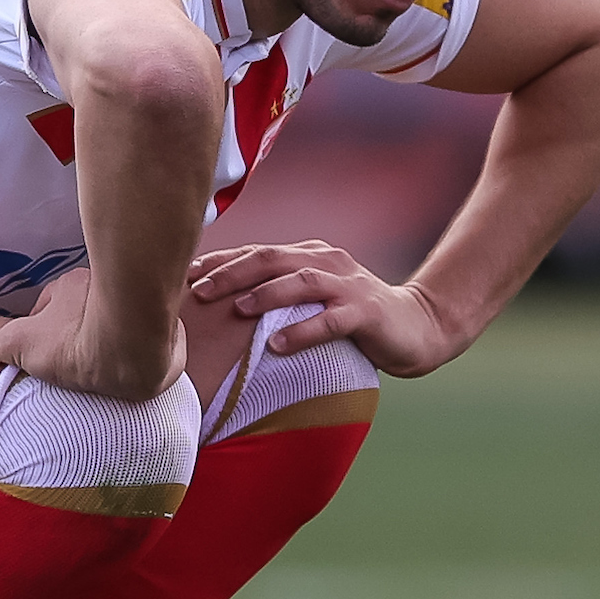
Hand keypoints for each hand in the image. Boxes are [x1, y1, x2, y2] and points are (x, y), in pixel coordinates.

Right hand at [0, 267, 185, 399]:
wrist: (135, 348)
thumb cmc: (75, 340)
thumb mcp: (19, 345)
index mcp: (73, 289)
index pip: (53, 308)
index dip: (46, 332)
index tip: (47, 355)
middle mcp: (110, 292)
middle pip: (90, 317)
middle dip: (82, 338)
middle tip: (76, 369)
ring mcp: (140, 312)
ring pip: (125, 330)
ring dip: (118, 350)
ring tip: (108, 379)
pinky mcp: (171, 337)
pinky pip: (157, 348)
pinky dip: (150, 362)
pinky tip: (141, 381)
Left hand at [188, 241, 467, 378]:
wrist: (417, 328)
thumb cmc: (353, 318)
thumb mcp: (311, 300)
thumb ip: (277, 296)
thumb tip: (220, 308)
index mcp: (308, 255)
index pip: (256, 252)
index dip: (218, 261)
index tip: (182, 275)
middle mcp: (326, 262)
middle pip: (271, 259)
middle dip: (231, 273)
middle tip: (197, 291)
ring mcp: (348, 286)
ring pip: (301, 282)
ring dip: (265, 294)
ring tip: (236, 310)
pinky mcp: (367, 313)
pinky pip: (331, 320)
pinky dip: (302, 331)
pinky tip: (278, 346)